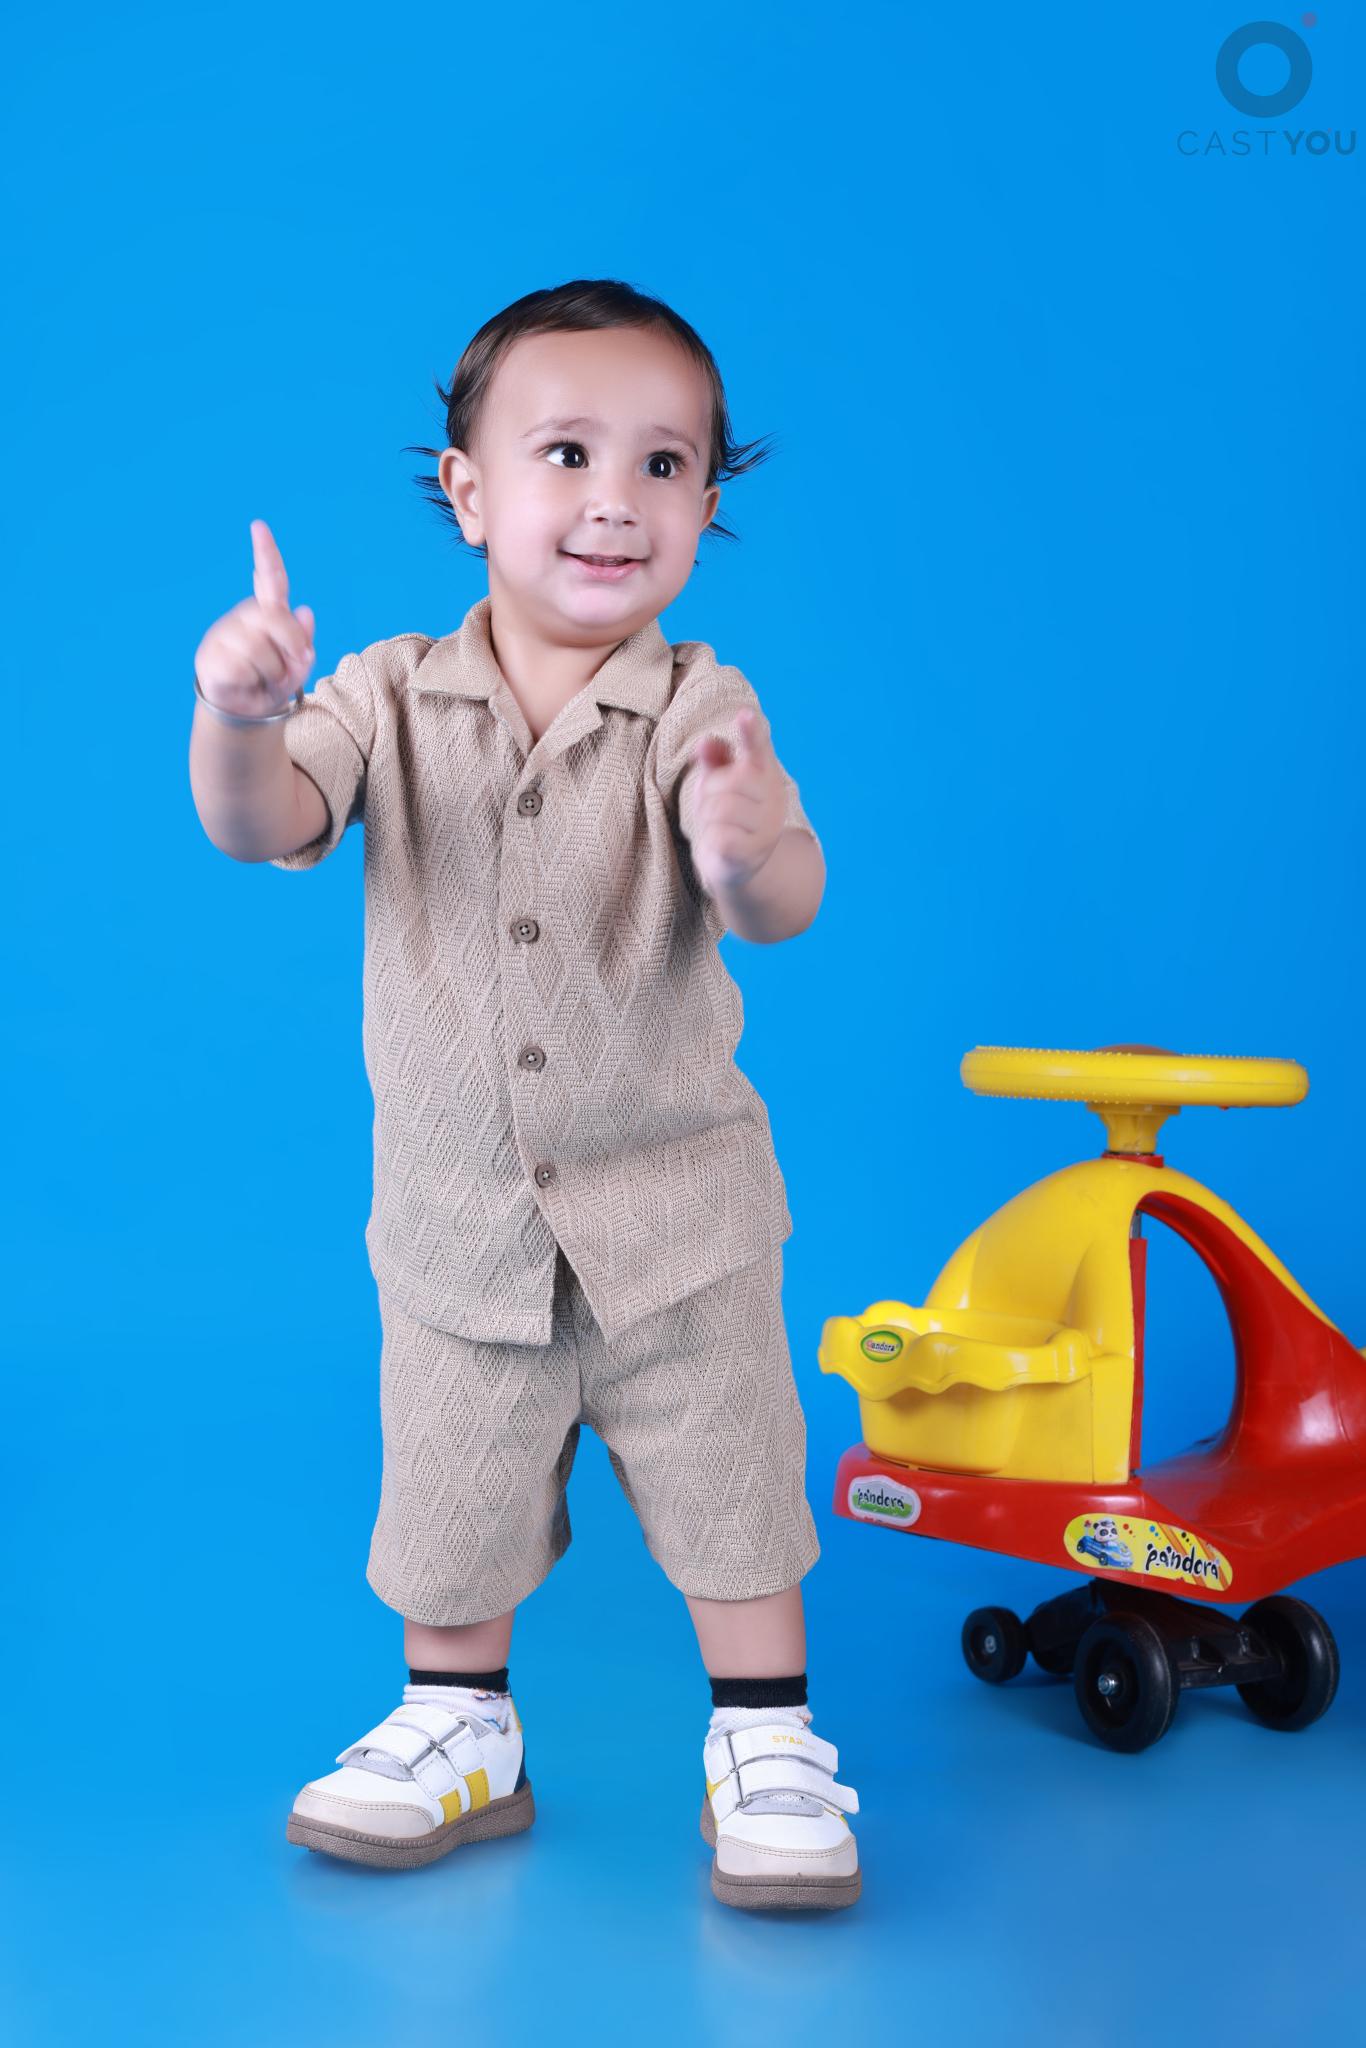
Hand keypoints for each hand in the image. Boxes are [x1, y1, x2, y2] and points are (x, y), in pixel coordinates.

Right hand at [193, 519, 316, 717]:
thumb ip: (304, 642)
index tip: (258, 526)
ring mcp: (223, 634)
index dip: (265, 553)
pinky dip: (252, 683)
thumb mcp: (299, 665)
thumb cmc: (275, 682)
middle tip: (293, 666)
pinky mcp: (208, 657)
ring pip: (258, 649)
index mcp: (268, 612)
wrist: (249, 712)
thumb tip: (305, 611)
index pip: (270, 579)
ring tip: (265, 678)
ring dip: (272, 672)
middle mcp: (244, 617)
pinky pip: (240, 667)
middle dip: (291, 646)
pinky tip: (246, 683)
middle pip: (273, 618)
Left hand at [684, 706, 788, 895]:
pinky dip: (710, 840)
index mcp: (764, 772)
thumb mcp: (719, 783)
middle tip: (711, 805)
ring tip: (714, 824)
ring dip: (707, 817)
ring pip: (722, 808)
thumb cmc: (728, 813)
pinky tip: (719, 843)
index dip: (751, 732)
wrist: (739, 864)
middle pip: (729, 780)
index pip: (758, 748)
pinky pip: (720, 837)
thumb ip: (714, 761)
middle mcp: (773, 797)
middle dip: (709, 791)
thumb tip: (704, 743)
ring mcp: (767, 826)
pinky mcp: (754, 852)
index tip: (744, 716)